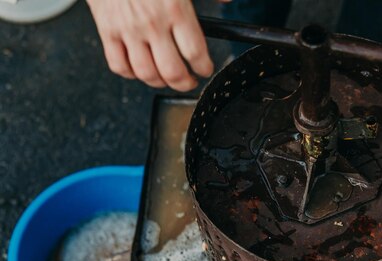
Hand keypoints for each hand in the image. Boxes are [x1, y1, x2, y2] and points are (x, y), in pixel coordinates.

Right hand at [87, 0, 213, 90]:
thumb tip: (228, 1)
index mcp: (175, 9)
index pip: (195, 53)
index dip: (204, 68)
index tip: (205, 69)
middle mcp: (152, 23)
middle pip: (172, 71)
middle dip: (185, 83)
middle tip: (190, 81)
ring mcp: (128, 29)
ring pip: (146, 74)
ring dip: (160, 83)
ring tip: (167, 79)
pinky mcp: (107, 29)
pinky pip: (118, 65)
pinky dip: (130, 74)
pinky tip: (139, 70)